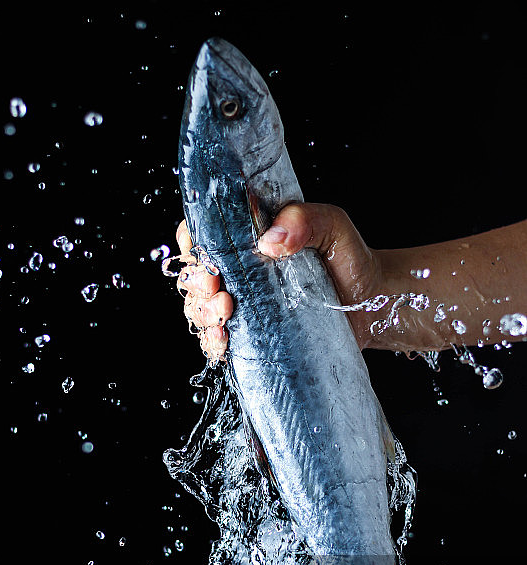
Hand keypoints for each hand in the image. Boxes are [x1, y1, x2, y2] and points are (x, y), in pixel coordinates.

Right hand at [171, 203, 381, 360]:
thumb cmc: (350, 261)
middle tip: (217, 288)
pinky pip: (219, 343)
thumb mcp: (333, 227)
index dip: (193, 242)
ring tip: (225, 312)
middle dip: (197, 283)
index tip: (202, 253)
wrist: (373, 305)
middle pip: (196, 275)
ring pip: (201, 310)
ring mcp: (244, 306)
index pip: (204, 234)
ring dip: (202, 313)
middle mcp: (240, 273)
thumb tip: (270, 239)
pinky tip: (223, 341)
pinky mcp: (253, 337)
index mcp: (249, 239)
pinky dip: (212, 343)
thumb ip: (306, 219)